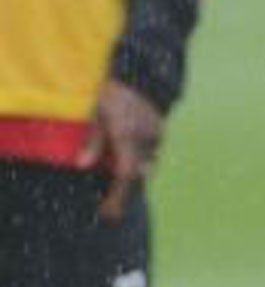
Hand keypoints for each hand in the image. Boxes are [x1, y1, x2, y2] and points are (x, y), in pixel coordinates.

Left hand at [79, 79, 163, 220]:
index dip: (117, 197)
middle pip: (138, 179)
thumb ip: (93, 141)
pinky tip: (129, 166)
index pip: (125, 175)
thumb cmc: (114, 93)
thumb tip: (82, 166)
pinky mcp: (160, 134)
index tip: (108, 213)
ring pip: (146, 169)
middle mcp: (145, 141)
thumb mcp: (97, 113)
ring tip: (116, 189)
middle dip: (125, 194)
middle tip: (110, 208)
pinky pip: (150, 157)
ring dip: (132, 180)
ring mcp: (155, 138)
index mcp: (127, 137)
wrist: (143, 73)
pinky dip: (139, 166)